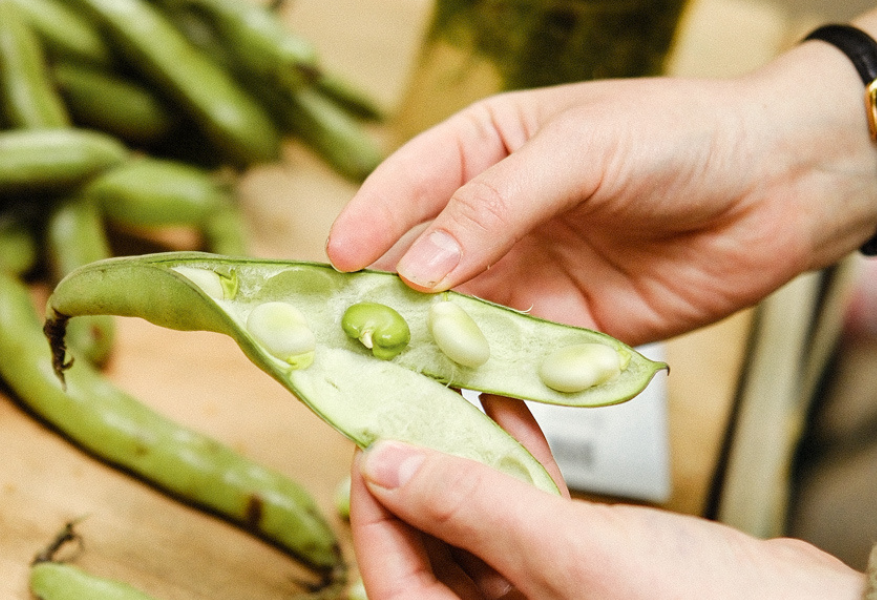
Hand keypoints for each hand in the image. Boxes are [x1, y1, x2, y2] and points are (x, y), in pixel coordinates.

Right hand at [326, 39, 876, 345]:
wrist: (778, 186)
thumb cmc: (682, 135)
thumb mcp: (581, 150)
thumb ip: (495, 206)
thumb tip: (422, 269)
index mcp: (487, 149)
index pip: (407, 186)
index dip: (368, 223)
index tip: (334, 263)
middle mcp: (496, 217)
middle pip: (419, 264)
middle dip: (382, 302)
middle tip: (345, 340)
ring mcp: (528, 275)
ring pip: (458, 319)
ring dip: (428, 351)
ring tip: (391, 381)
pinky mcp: (564, 328)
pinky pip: (513, 359)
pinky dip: (487, 383)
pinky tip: (463, 399)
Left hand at [350, 436, 864, 599]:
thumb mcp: (571, 557)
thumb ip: (475, 510)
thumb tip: (386, 468)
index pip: (392, 574)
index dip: (374, 505)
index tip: (369, 439)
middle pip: (428, 541)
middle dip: (415, 469)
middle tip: (400, 404)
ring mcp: (541, 591)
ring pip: (476, 515)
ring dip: (461, 454)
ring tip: (444, 394)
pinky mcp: (580, 560)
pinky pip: (527, 504)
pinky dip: (515, 456)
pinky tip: (502, 407)